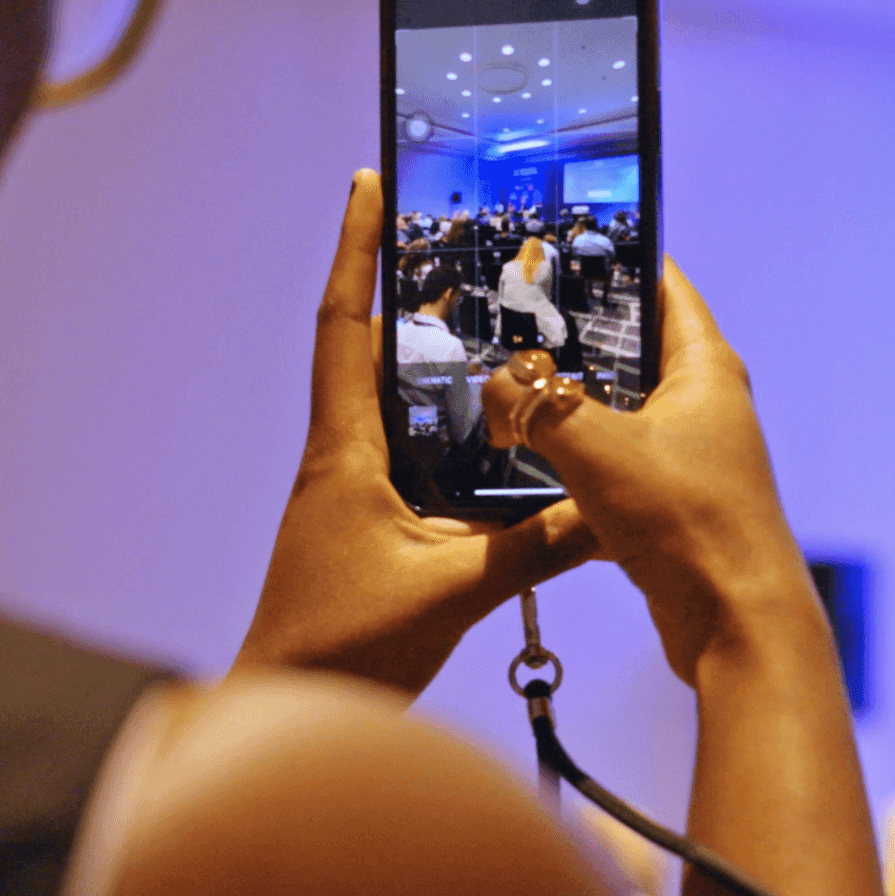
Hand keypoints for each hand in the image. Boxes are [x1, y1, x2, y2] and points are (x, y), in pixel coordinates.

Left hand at [234, 171, 600, 699]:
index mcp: (343, 454)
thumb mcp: (450, 593)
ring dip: (427, 348)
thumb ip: (531, 548)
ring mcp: (351, 493)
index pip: (343, 326)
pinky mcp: (370, 527)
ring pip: (392, 398)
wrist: (290, 715)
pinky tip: (495, 425)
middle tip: (448, 225)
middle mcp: (341, 459)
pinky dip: (449, 422)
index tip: (368, 181)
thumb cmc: (342, 653)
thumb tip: (605, 510)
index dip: (355, 249)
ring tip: (483, 303)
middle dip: (400, 280)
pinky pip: (413, 451)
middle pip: (366, 345)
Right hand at [483, 261, 816, 684]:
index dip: (612, 255)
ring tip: (502, 393)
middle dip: (568, 338)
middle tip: (504, 322)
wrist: (736, 627)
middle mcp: (703, 405)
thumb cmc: (690, 523)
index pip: (660, 283)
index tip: (555, 242)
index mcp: (704, 368)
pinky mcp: (670, 505)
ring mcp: (688, 456)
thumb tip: (495, 389)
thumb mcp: (595, 447)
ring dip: (563, 408)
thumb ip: (535, 407)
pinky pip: (610, 467)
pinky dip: (571, 465)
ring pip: (613, 411)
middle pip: (628, 348)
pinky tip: (523, 471)